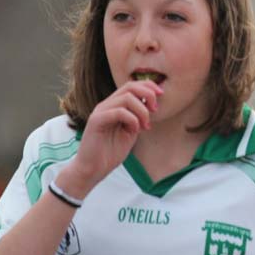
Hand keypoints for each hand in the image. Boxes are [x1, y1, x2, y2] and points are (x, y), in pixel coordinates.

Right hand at [57, 80, 162, 196]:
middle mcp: (106, 105)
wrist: (93, 169)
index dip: (149, 86)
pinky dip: (132, 119)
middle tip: (155, 110)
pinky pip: (118, 111)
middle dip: (148, 94)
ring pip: (127, 98)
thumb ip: (139, 118)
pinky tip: (134, 130)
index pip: (132, 85)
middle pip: (130, 86)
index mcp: (114, 106)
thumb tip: (152, 106)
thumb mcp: (131, 132)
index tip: (161, 95)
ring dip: (142, 111)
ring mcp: (100, 111)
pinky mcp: (96, 120)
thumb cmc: (111, 152)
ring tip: (144, 126)